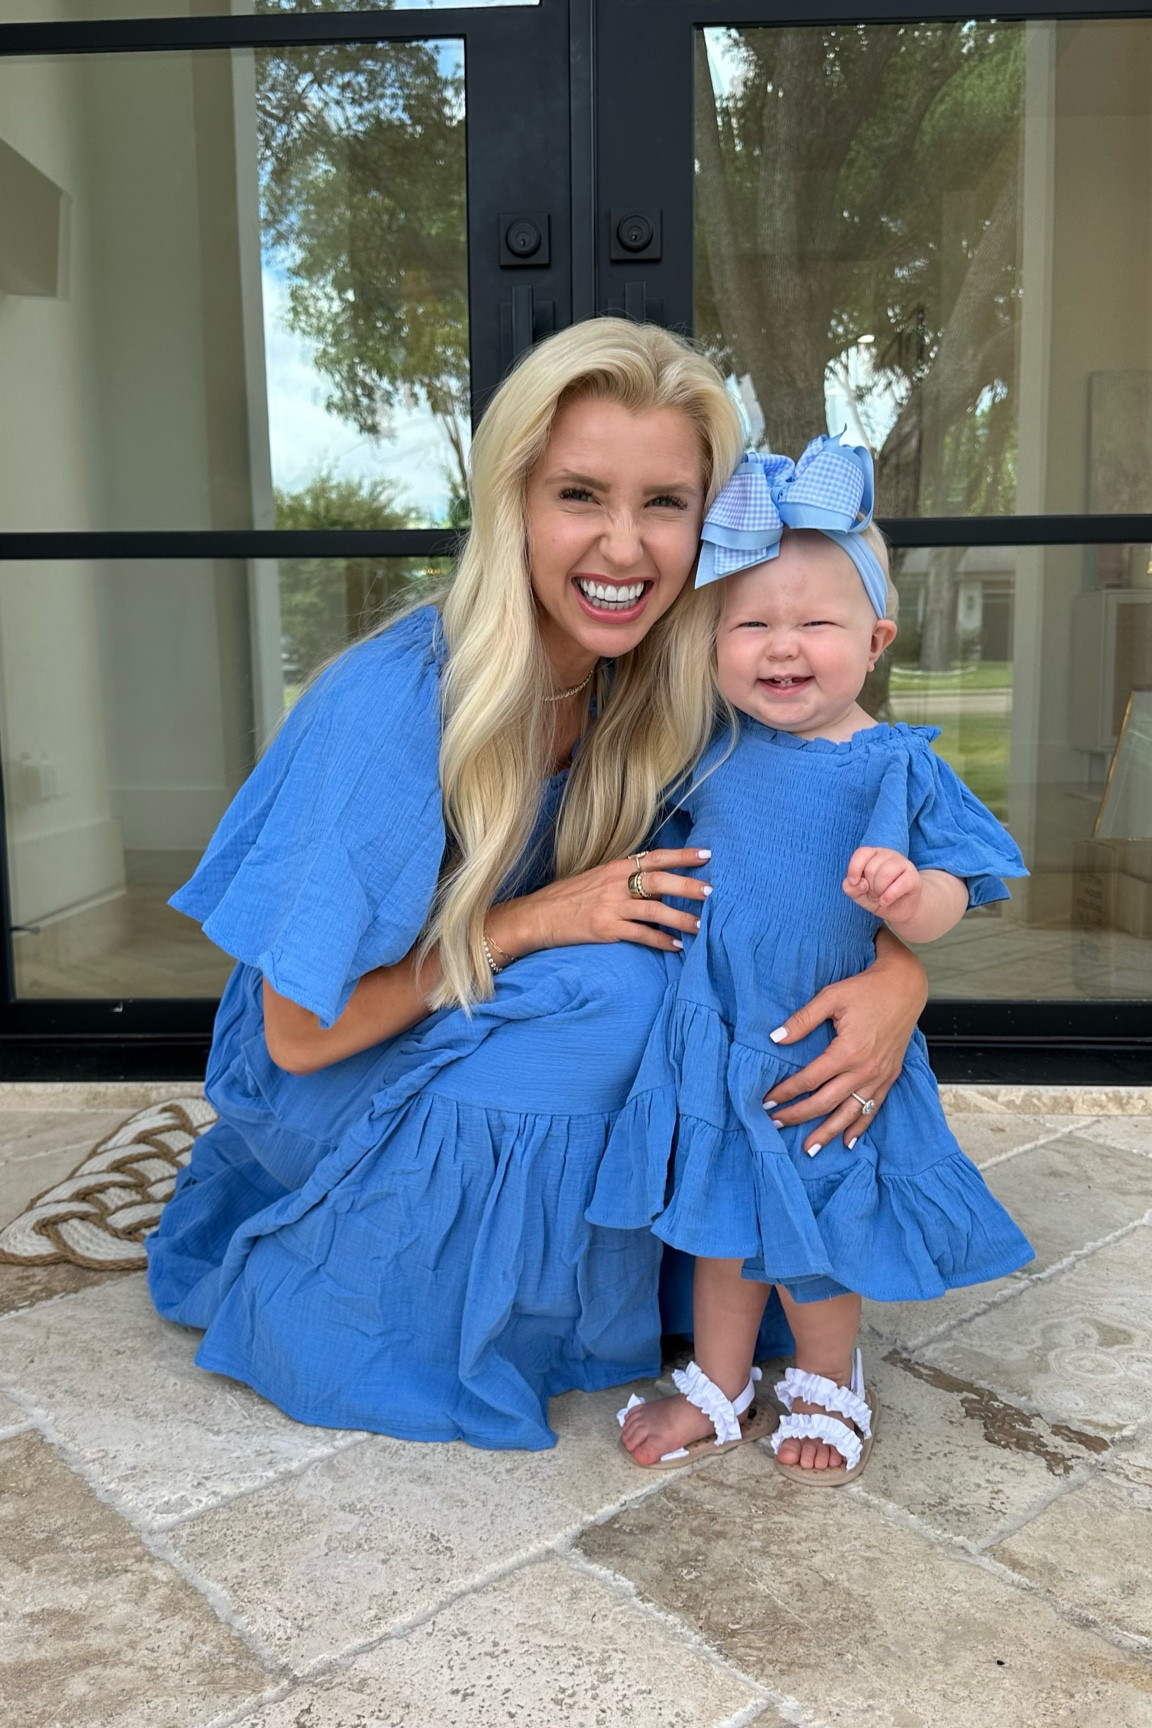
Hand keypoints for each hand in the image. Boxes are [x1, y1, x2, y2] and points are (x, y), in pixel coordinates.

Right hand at [507, 848, 711, 954]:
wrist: (537, 915)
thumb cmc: (568, 897)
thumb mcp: (598, 878)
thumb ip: (625, 877)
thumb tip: (656, 881)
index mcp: (616, 867)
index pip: (655, 857)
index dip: (682, 856)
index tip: (707, 855)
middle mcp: (616, 883)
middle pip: (659, 881)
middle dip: (687, 886)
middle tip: (711, 891)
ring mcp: (611, 906)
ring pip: (654, 910)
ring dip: (680, 917)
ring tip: (702, 924)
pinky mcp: (606, 929)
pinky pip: (641, 935)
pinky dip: (661, 941)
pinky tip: (676, 946)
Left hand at [762, 931, 927, 1152]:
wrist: (904, 988)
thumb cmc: (866, 990)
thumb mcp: (831, 997)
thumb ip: (802, 1020)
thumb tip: (775, 1038)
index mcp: (848, 1050)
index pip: (809, 1079)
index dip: (786, 1092)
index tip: (767, 1101)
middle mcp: (865, 1069)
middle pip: (826, 1102)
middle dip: (799, 1115)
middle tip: (776, 1125)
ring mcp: (879, 1077)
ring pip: (849, 1113)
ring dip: (828, 1132)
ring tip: (809, 1149)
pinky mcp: (889, 1078)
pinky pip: (873, 1109)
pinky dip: (860, 1127)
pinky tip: (847, 1142)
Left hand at [843, 847, 921, 919]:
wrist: (900, 909)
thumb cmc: (877, 897)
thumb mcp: (859, 894)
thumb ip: (850, 888)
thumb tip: (857, 883)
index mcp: (874, 854)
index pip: (862, 853)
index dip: (854, 868)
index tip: (854, 882)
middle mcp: (889, 856)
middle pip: (872, 868)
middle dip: (869, 886)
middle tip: (874, 893)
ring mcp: (904, 865)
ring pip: (886, 873)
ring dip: (879, 890)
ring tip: (881, 897)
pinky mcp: (914, 878)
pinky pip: (900, 883)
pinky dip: (889, 895)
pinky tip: (885, 901)